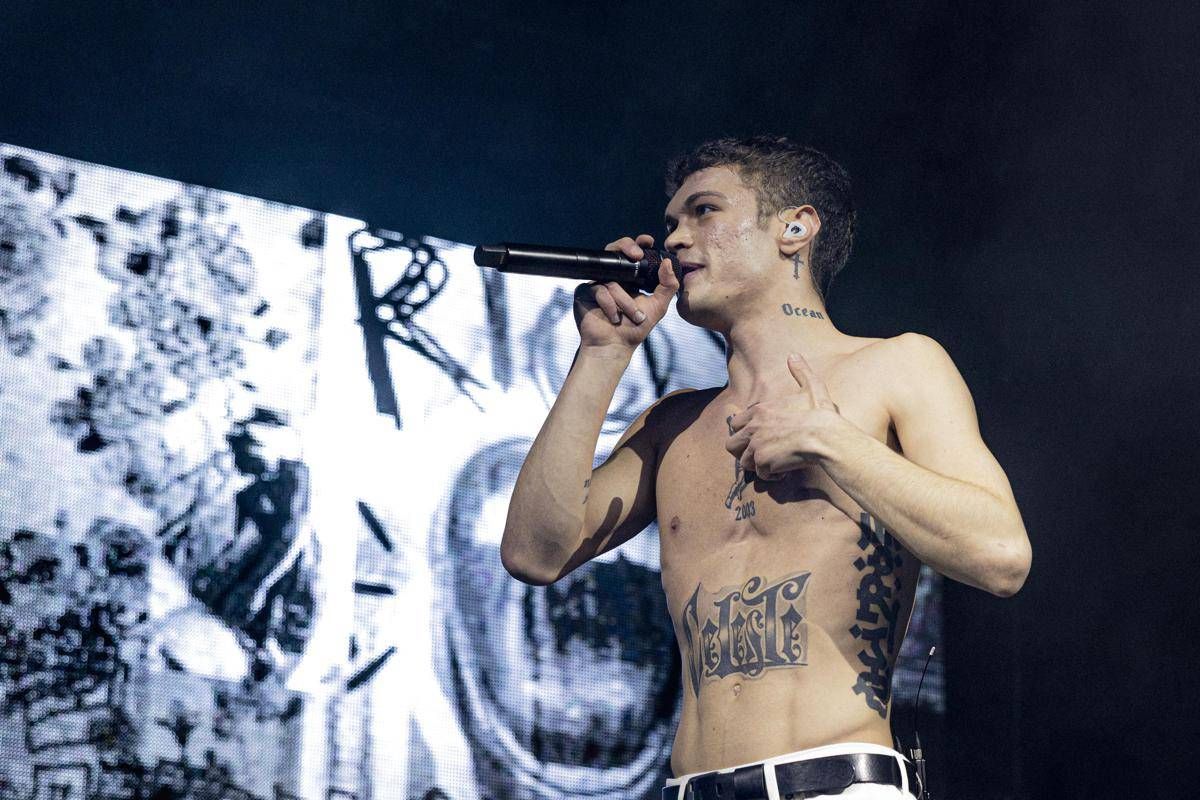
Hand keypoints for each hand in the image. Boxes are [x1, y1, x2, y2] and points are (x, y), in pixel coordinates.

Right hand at [572, 234, 679, 354]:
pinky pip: (599, 290)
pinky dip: (610, 305)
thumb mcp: (658, 306)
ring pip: (612, 280)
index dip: (637, 244)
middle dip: (626, 248)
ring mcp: (597, 283)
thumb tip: (668, 262)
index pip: (631, 254)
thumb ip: (668, 285)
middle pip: (614, 251)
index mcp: (628, 278)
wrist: (615, 346)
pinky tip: (613, 318)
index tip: (648, 242)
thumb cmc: (635, 329)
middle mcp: (612, 278)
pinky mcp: (584, 292)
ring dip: (626, 301)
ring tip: (633, 316)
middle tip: (637, 255)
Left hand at [725, 353, 849, 479]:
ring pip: (745, 462)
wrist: (826, 437)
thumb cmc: (820, 414)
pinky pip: (761, 475)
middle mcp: (753, 428)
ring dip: (759, 466)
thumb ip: (801, 372)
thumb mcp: (812, 387)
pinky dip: (771, 476)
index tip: (759, 438)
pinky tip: (785, 472)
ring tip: (775, 465)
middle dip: (744, 452)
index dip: (745, 432)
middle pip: (731, 445)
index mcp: (761, 410)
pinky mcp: (763, 462)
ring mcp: (756, 446)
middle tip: (761, 455)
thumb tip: (794, 355)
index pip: (736, 423)